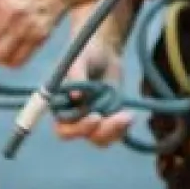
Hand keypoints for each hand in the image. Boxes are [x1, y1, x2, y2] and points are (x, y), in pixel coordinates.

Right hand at [53, 29, 133, 148]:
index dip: (77, 129)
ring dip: (113, 131)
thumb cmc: (86, 52)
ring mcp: (91, 119)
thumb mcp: (80, 60)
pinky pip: (114, 132)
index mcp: (60, 107)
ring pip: (100, 138)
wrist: (104, 50)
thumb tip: (76, 96)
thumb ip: (76, 76)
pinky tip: (130, 116)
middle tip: (117, 118)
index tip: (95, 117)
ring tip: (127, 116)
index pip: (63, 129)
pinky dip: (122, 128)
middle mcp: (74, 117)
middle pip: (83, 136)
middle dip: (100, 131)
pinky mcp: (108, 118)